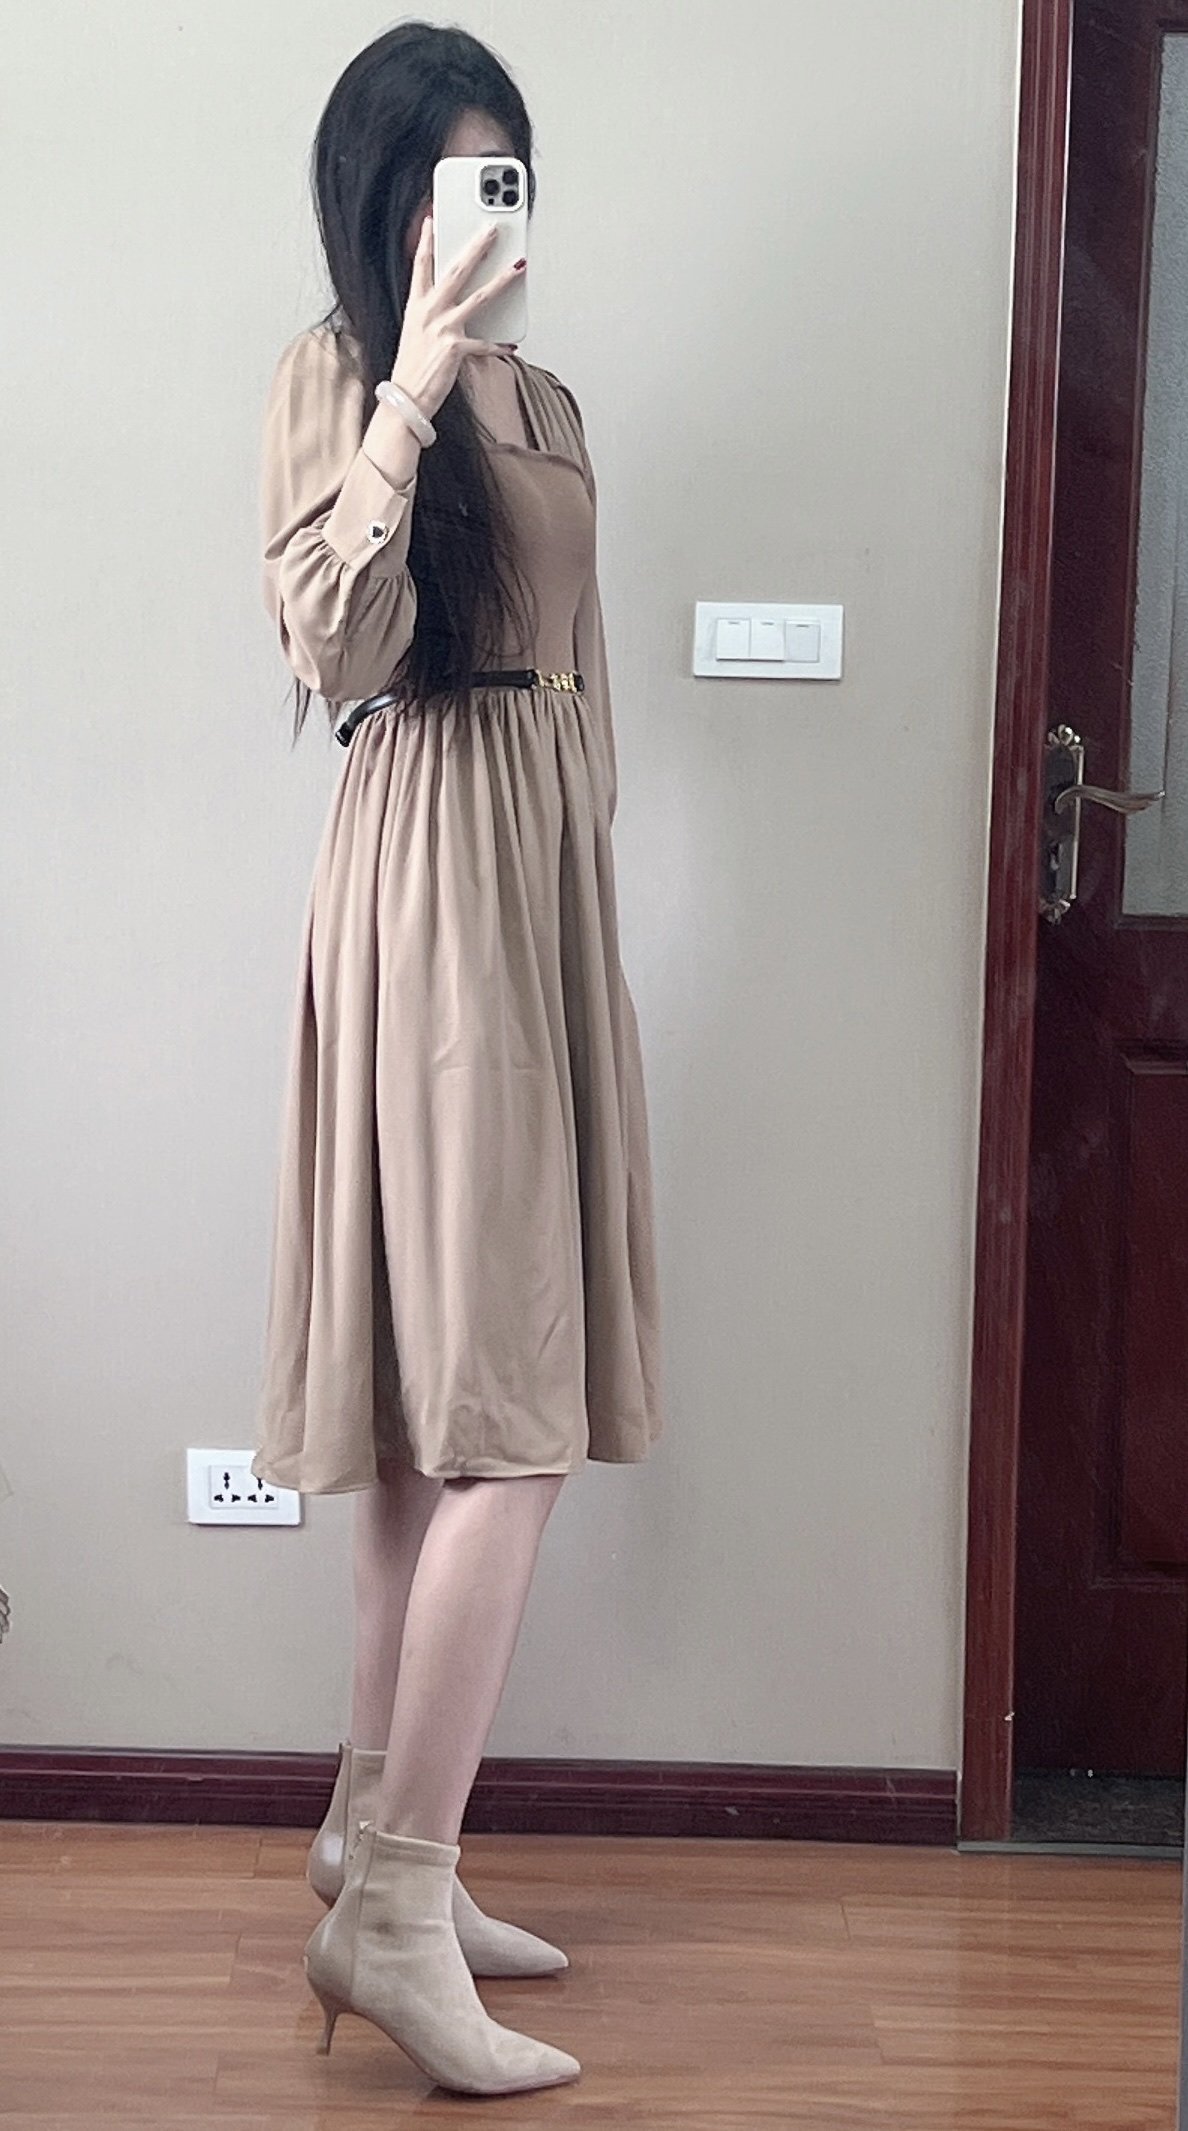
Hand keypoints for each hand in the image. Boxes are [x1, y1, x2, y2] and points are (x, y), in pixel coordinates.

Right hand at [390, 216, 525, 421]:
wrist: (405, 400)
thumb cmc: (412, 370)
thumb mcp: (416, 334)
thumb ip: (433, 314)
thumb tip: (454, 304)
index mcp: (416, 306)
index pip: (421, 265)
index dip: (425, 241)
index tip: (431, 219)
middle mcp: (428, 312)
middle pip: (456, 271)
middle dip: (476, 247)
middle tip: (492, 230)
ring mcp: (442, 329)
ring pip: (478, 297)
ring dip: (501, 280)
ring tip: (518, 267)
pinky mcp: (454, 349)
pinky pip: (484, 343)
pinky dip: (498, 345)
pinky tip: (511, 345)